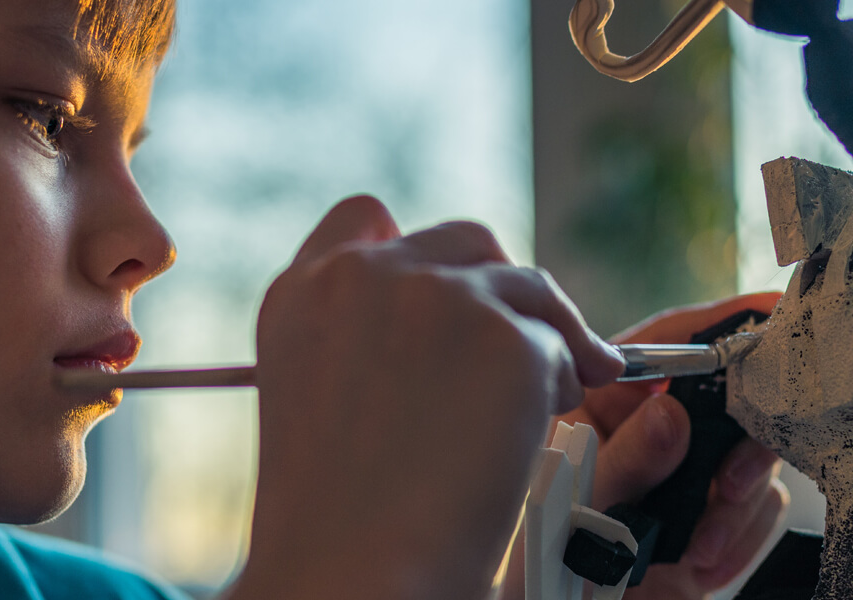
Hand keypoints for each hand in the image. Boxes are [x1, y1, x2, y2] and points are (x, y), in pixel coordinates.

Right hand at [230, 196, 623, 599]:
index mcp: (302, 292)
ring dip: (541, 338)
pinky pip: (558, 341)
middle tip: (513, 357)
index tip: (444, 295)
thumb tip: (444, 308)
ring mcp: (433, 296)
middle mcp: (361, 274)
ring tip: (537, 403)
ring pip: (523, 286)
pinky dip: (559, 384)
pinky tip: (532, 434)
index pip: (365, 218)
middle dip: (497, 295)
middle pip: (465, 242)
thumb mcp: (309, 395)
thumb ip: (357, 333)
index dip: (416, 258)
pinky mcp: (501, 333)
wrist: (355, 570)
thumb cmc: (334, 513)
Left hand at [502, 294, 788, 599]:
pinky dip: (735, 538)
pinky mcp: (708, 517)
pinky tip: (694, 559)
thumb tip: (670, 416)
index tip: (765, 311)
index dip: (715, 325)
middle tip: (730, 477)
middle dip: (739, 438)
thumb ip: (623, 459)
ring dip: (735, 502)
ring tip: (694, 538)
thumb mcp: (576, 500)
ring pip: (748, 458)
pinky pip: (757, 512)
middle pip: (722, 400)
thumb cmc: (545, 552)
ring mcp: (681, 474)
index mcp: (602, 404)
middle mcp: (646, 430)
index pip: (662, 347)